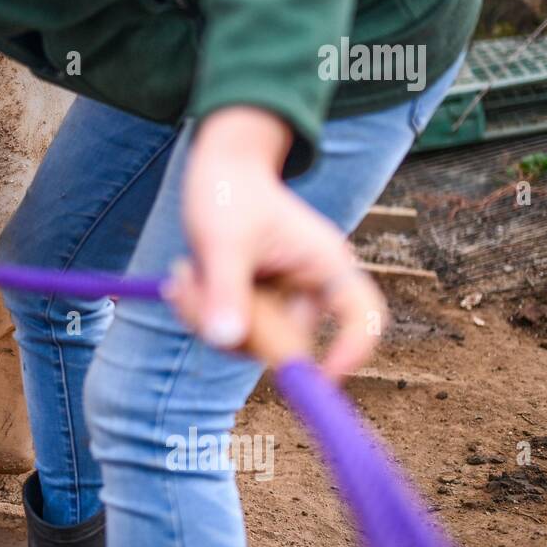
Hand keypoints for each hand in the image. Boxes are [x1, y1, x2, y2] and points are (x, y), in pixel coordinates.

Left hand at [168, 106, 385, 376]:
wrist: (217, 169)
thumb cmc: (230, 192)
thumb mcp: (222, 239)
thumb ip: (225, 288)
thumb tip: (226, 340)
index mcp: (326, 264)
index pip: (363, 316)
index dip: (351, 350)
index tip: (319, 378)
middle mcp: (311, 286)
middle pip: (288, 344)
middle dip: (236, 331)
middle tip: (188, 294)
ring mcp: (281, 298)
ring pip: (252, 342)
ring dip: (210, 319)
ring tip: (184, 277)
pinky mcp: (255, 304)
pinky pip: (232, 332)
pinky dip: (204, 315)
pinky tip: (185, 280)